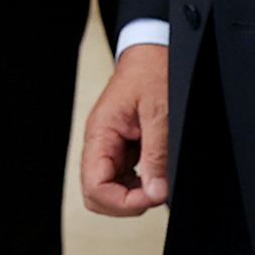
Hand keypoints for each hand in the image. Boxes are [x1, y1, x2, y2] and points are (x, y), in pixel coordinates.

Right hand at [81, 45, 171, 216]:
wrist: (154, 51)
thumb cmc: (152, 71)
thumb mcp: (159, 112)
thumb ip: (156, 154)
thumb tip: (155, 192)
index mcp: (100, 133)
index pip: (95, 187)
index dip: (124, 201)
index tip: (154, 196)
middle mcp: (100, 143)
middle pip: (97, 194)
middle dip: (126, 203)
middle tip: (156, 193)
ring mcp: (110, 146)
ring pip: (109, 190)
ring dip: (133, 195)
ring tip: (158, 183)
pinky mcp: (122, 147)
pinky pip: (123, 178)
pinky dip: (139, 184)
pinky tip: (156, 176)